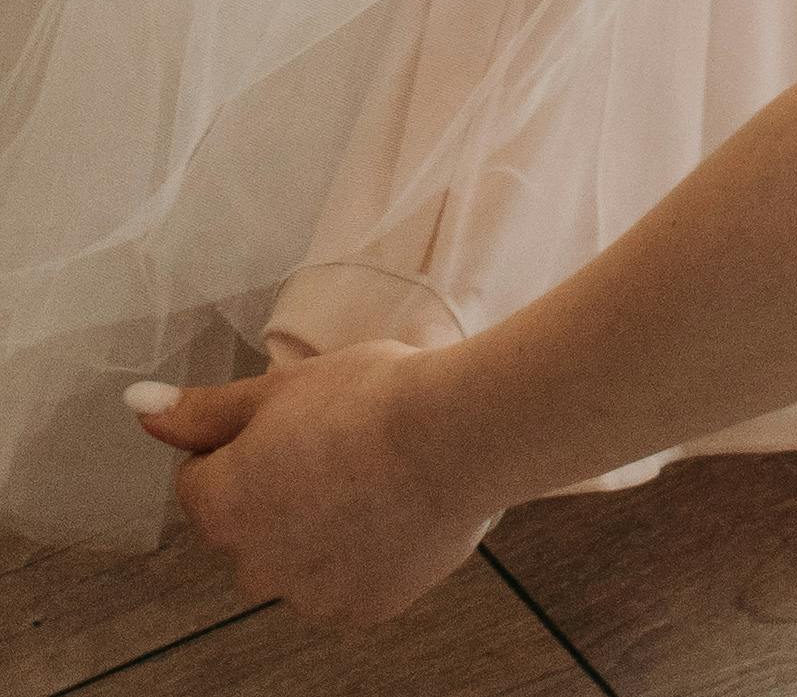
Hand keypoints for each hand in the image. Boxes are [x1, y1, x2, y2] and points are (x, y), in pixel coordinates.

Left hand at [129, 349, 498, 625]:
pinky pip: (346, 581)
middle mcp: (254, 564)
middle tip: (335, 441)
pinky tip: (396, 508)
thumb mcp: (282, 385)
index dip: (242, 440)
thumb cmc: (373, 399)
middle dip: (277, 490)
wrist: (460, 436)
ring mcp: (308, 593)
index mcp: (224, 505)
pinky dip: (362, 552)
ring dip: (318, 526)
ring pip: (297, 557)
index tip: (290, 420)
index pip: (200, 477)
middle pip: (247, 524)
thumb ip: (203, 410)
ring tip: (374, 474)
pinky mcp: (360, 609)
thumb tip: (137, 406)